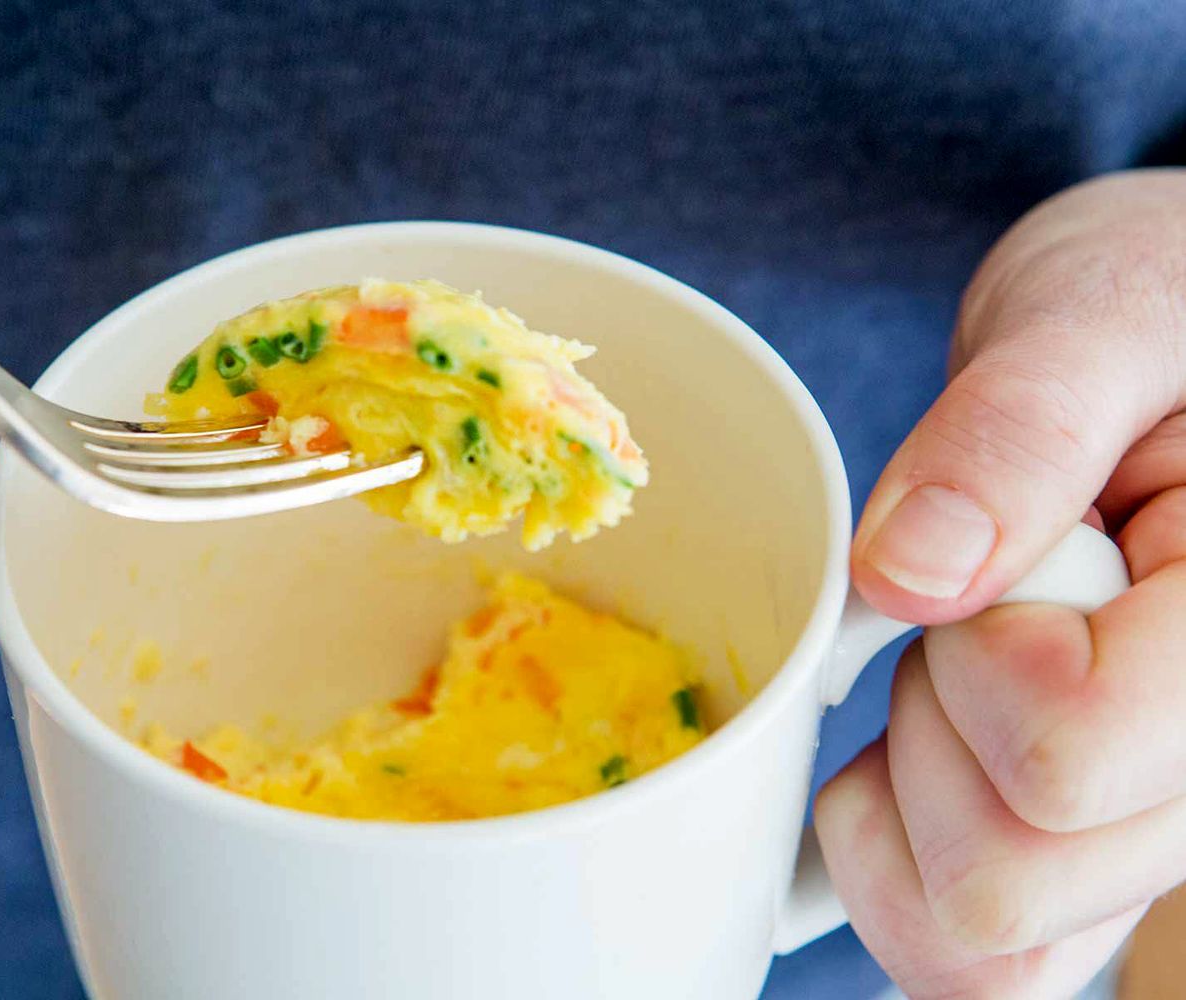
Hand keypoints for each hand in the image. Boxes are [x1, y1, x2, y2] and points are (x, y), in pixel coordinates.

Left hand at [815, 169, 1185, 996]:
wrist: (1163, 353)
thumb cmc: (1155, 316)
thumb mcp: (1095, 318)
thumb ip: (1015, 433)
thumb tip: (913, 575)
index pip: (1062, 750)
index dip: (970, 658)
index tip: (990, 558)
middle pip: (1007, 877)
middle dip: (927, 731)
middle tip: (975, 607)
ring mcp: (1164, 830)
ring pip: (984, 942)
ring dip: (911, 801)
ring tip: (965, 666)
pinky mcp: (1098, 851)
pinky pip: (977, 957)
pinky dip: (899, 867)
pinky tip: (926, 749)